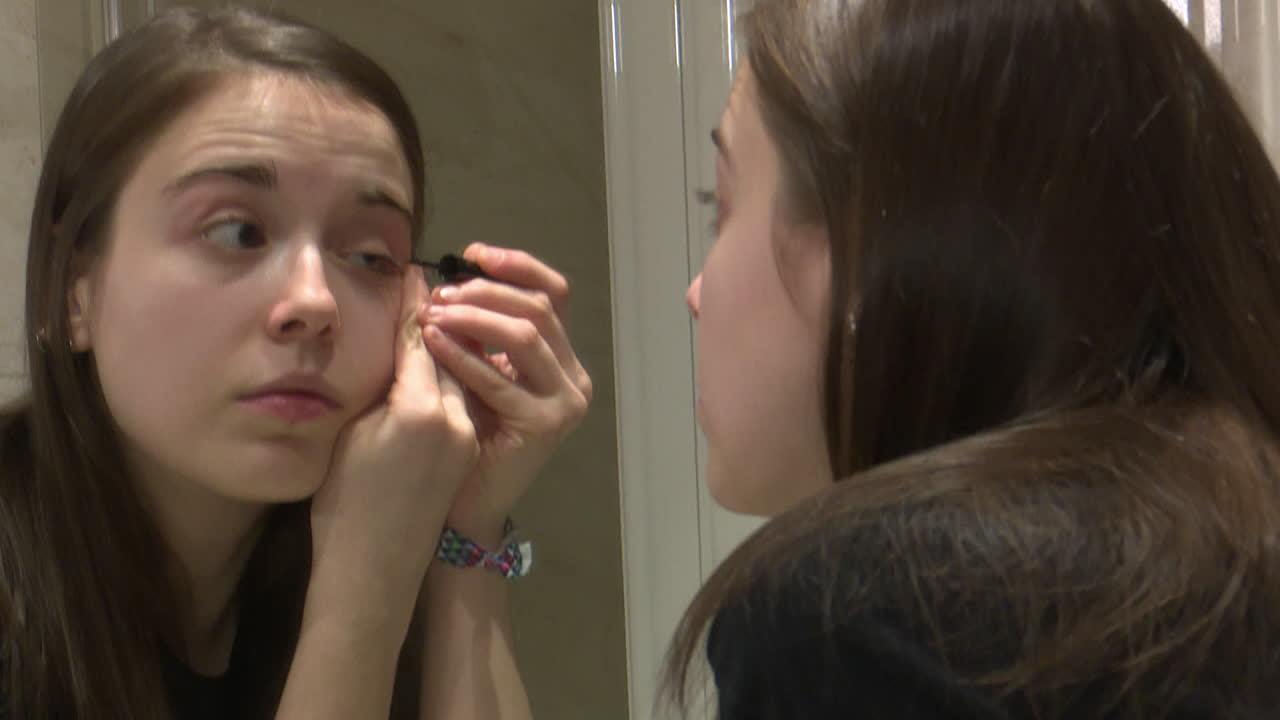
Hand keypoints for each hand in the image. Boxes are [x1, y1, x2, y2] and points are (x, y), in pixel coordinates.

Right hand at [308, 268, 478, 617]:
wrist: (372, 569)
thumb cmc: (343, 504)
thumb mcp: (351, 432)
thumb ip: (381, 384)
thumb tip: (397, 346)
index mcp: (418, 409)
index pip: (420, 338)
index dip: (414, 303)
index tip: (413, 272)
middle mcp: (452, 419)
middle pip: (450, 349)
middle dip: (440, 317)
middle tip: (430, 287)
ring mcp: (465, 437)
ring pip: (461, 372)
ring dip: (451, 345)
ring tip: (436, 318)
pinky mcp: (467, 452)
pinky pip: (463, 399)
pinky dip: (453, 376)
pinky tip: (438, 364)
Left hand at [421, 243, 591, 542]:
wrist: (464, 502)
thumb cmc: (464, 435)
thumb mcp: (472, 369)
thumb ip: (473, 330)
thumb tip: (443, 278)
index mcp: (560, 358)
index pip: (553, 292)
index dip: (515, 265)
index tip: (470, 253)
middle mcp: (573, 376)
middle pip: (539, 307)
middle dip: (486, 290)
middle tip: (440, 291)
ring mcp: (566, 401)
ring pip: (525, 334)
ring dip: (474, 317)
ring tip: (432, 313)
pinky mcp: (546, 424)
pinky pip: (501, 378)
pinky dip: (464, 355)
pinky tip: (432, 342)